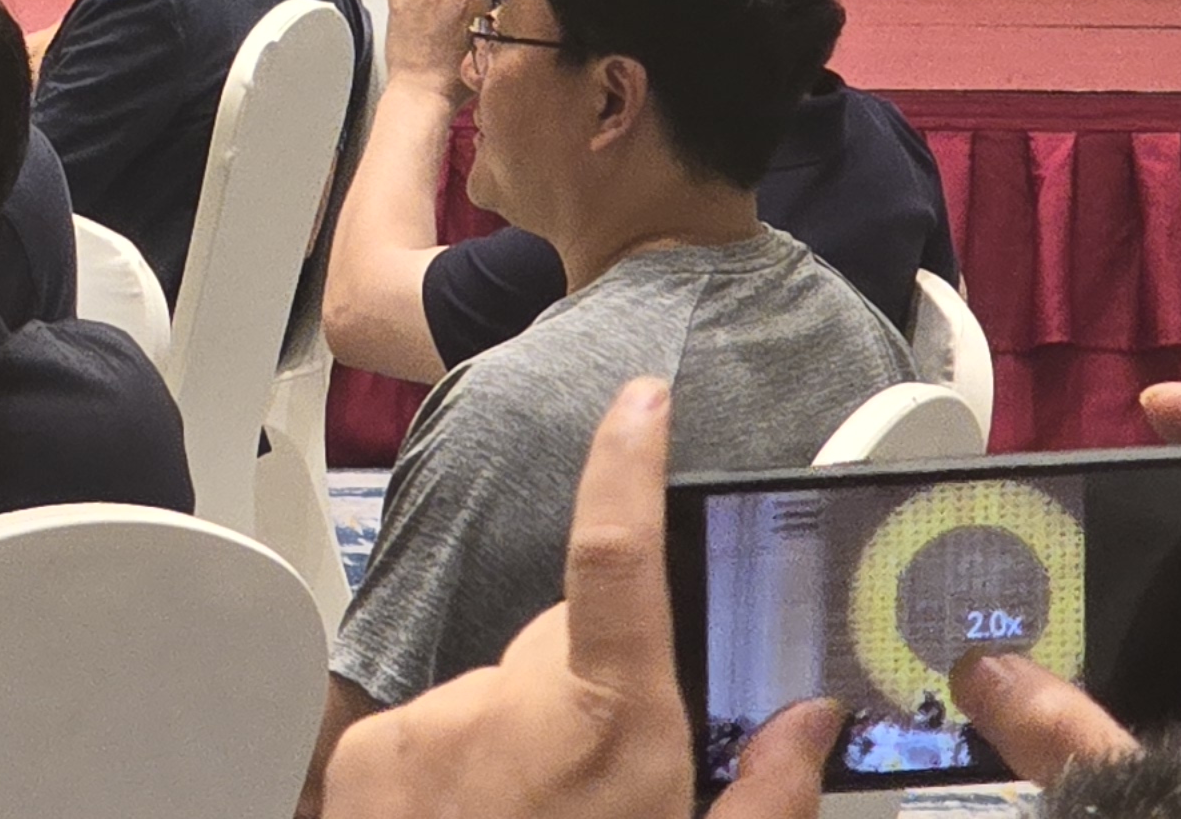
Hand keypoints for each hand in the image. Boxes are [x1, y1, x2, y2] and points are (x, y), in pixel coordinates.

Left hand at [325, 378, 845, 818]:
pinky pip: (433, 733)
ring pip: (497, 699)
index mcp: (610, 730)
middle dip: (597, 691)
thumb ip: (768, 795)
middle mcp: (510, 709)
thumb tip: (813, 718)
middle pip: (567, 646)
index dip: (629, 465)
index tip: (642, 402)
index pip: (618, 558)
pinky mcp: (367, 755)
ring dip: (520, 745)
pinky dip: (457, 773)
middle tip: (615, 784)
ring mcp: (428, 728)